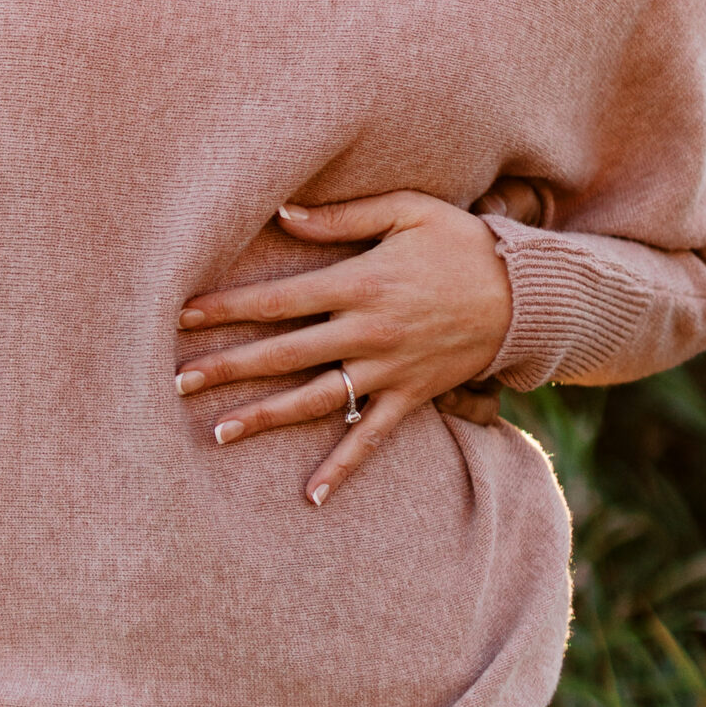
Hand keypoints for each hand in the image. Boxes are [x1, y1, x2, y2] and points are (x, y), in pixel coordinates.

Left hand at [176, 190, 514, 506]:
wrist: (530, 295)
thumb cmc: (462, 243)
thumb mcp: (408, 210)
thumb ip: (342, 216)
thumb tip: (282, 214)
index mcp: (360, 282)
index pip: (278, 300)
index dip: (228, 309)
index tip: (182, 317)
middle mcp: (367, 331)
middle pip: (283, 353)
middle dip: (227, 367)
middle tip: (175, 382)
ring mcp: (388, 370)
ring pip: (315, 399)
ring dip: (265, 417)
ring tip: (217, 433)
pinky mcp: (411, 396)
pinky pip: (370, 438)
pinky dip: (342, 468)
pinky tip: (310, 496)